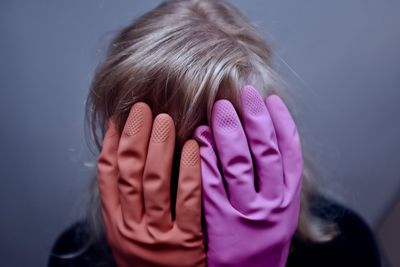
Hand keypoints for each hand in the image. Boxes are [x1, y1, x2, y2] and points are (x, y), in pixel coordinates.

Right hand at [97, 102, 205, 266]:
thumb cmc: (153, 263)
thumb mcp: (131, 236)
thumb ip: (130, 204)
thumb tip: (134, 159)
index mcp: (117, 223)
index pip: (108, 175)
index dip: (112, 142)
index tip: (119, 117)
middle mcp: (131, 228)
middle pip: (128, 172)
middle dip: (134, 136)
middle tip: (143, 108)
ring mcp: (157, 237)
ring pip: (153, 182)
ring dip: (158, 146)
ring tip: (164, 119)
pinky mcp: (186, 244)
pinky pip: (188, 201)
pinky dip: (189, 171)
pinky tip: (193, 147)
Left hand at [194, 86, 302, 266]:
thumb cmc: (259, 246)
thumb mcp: (277, 218)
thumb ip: (275, 186)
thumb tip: (266, 140)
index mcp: (290, 203)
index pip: (291, 153)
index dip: (281, 122)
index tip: (270, 99)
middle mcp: (273, 208)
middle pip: (265, 152)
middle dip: (254, 118)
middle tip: (244, 92)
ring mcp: (246, 217)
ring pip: (238, 163)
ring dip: (228, 131)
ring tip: (220, 107)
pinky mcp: (218, 224)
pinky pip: (210, 183)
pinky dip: (205, 157)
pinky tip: (198, 137)